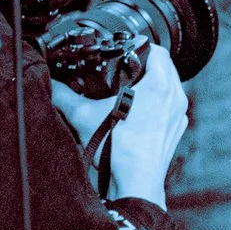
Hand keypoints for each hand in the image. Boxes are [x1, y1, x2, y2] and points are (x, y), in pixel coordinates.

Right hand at [51, 43, 187, 205]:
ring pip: (170, 88)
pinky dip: (159, 106)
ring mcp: (178, 114)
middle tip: (127, 70)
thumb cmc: (118, 150)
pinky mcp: (176, 130)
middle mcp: (175, 96)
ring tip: (131, 91)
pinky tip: (139, 115)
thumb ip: (65, 97)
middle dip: (147, 65)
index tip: (128, 51)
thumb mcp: (85, 117)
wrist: (136, 183)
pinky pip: (171, 108)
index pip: (157, 50)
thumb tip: (52, 86)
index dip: (142, 46)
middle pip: (165, 67)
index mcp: (160, 84)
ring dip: (154, 85)